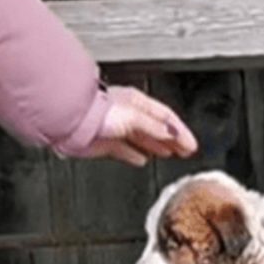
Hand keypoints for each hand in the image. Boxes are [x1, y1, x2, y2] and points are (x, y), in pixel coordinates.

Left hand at [79, 86, 197, 166]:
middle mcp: (128, 115)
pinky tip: (141, 160)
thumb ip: (155, 127)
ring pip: (143, 139)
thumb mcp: (135, 117)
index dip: (180, 132)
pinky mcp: (106, 144)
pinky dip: (135, 155)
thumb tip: (173, 133)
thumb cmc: (99, 112)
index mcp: (137, 103)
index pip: (166, 118)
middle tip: (185, 151)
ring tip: (169, 154)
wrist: (73, 122)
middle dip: (172, 140)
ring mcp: (117, 129)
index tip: (191, 145)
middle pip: (156, 129)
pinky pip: (126, 150)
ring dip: (157, 147)